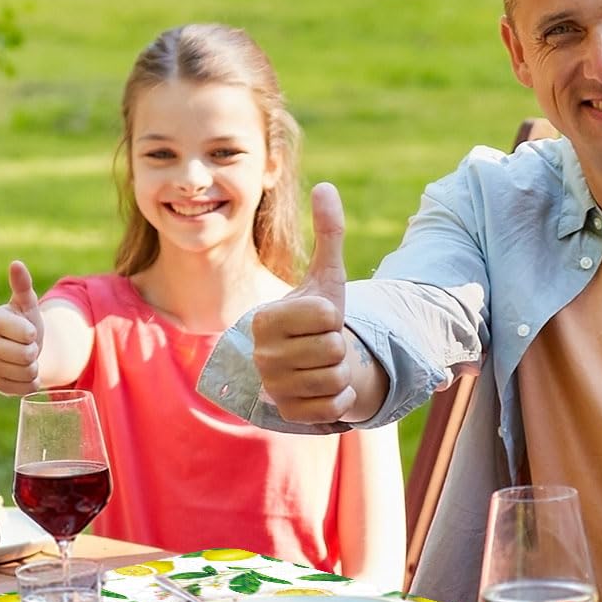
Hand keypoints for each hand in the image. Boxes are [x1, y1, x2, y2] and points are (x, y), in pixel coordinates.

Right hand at [0, 261, 44, 394]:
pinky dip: (32, 383)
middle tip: (28, 346)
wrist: (25, 348)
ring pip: (26, 373)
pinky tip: (25, 373)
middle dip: (35, 352)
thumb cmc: (26, 322)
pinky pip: (23, 389)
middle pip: (26, 356)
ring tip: (27, 359)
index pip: (26, 334)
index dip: (33, 334)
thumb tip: (16, 264)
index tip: (27, 331)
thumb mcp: (27, 305)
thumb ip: (22, 286)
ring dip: (34, 367)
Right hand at [250, 183, 368, 422]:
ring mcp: (270, 387)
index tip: (319, 318)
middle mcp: (260, 354)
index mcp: (264, 318)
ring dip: (341, 373)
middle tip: (322, 344)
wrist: (309, 361)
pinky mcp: (286, 414)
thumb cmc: (317, 317)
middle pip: (333, 350)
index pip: (326, 317)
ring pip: (335, 379)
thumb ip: (328, 234)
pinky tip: (323, 389)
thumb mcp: (326, 277)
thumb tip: (327, 187)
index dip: (334, 316)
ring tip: (322, 364)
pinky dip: (338, 399)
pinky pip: (333, 407)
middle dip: (339, 346)